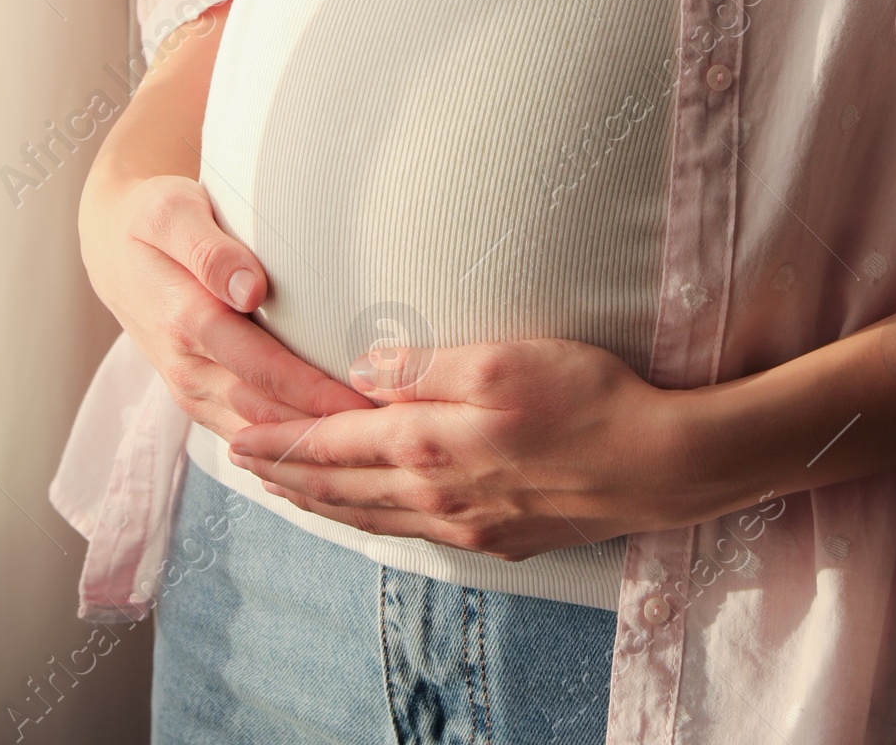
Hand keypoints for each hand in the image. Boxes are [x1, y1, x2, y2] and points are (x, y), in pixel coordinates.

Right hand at [78, 170, 371, 442]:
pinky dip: (282, 450)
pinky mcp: (200, 397)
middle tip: (388, 434)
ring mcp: (191, 389)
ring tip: (370, 452)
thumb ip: (208, 249)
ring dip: (307, 446)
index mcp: (185, 321)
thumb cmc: (155, 218)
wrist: (115, 248)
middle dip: (324, 427)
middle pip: (265, 410)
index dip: (312, 390)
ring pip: (256, 432)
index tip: (365, 403)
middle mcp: (186, 367)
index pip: (260, 366)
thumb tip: (250, 287)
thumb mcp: (171, 212)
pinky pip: (244, 433)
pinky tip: (326, 460)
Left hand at [226, 336, 710, 558]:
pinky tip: (369, 513)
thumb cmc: (588, 396)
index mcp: (431, 445)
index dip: (283, 439)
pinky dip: (370, 520)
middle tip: (240, 464)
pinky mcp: (498, 538)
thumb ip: (427, 364)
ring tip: (286, 491)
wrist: (658, 462)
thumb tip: (362, 368)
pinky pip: (411, 532)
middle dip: (286, 474)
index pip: (335, 443)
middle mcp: (437, 495)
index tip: (238, 434)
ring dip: (320, 503)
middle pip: (342, 488)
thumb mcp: (505, 357)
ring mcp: (467, 523)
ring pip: (371, 517)